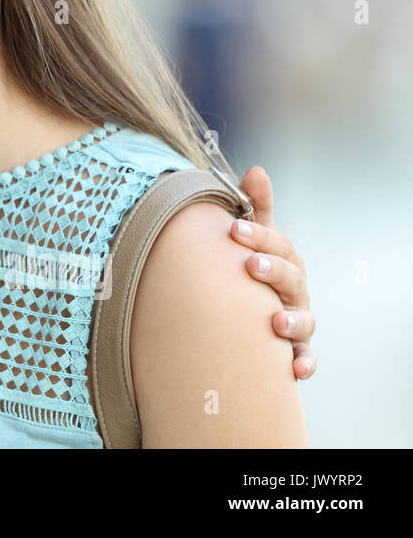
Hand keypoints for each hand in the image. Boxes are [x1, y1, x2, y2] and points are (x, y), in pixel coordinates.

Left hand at [231, 166, 315, 378]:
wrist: (251, 308)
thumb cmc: (253, 266)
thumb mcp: (253, 236)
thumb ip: (254, 205)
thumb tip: (255, 170)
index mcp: (284, 259)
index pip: (278, 244)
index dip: (259, 235)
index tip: (234, 229)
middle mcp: (294, 289)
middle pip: (292, 278)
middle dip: (273, 270)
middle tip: (250, 265)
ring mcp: (297, 319)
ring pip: (303, 320)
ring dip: (292, 319)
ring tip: (275, 320)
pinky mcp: (295, 349)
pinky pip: (305, 358)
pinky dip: (303, 363)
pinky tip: (293, 369)